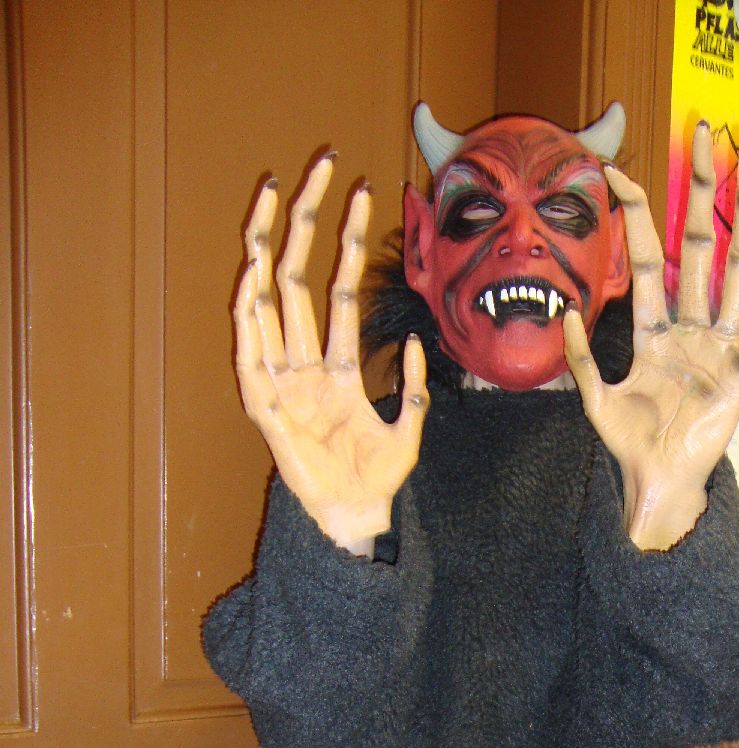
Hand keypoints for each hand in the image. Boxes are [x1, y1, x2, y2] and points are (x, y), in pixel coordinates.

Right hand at [234, 156, 428, 555]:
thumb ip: (412, 388)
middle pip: (300, 277)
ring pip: (270, 299)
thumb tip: (415, 342)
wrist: (356, 518)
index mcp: (338, 367)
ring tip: (275, 197)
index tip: (363, 193)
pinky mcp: (266, 404)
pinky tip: (252, 273)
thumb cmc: (379, 481)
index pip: (341, 290)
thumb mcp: (409, 430)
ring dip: (270, 246)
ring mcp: (283, 379)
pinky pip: (251, 350)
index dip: (350, 243)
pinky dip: (250, 313)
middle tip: (321, 166)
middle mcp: (306, 363)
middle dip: (309, 220)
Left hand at [563, 122, 738, 550]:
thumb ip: (584, 359)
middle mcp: (691, 327)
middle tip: (709, 135)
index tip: (618, 173)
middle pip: (700, 246)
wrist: (658, 482)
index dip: (637, 217)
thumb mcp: (595, 401)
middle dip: (704, 191)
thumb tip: (568, 314)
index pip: (649, 259)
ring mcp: (720, 346)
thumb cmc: (628, 445)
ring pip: (737, 270)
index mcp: (654, 331)